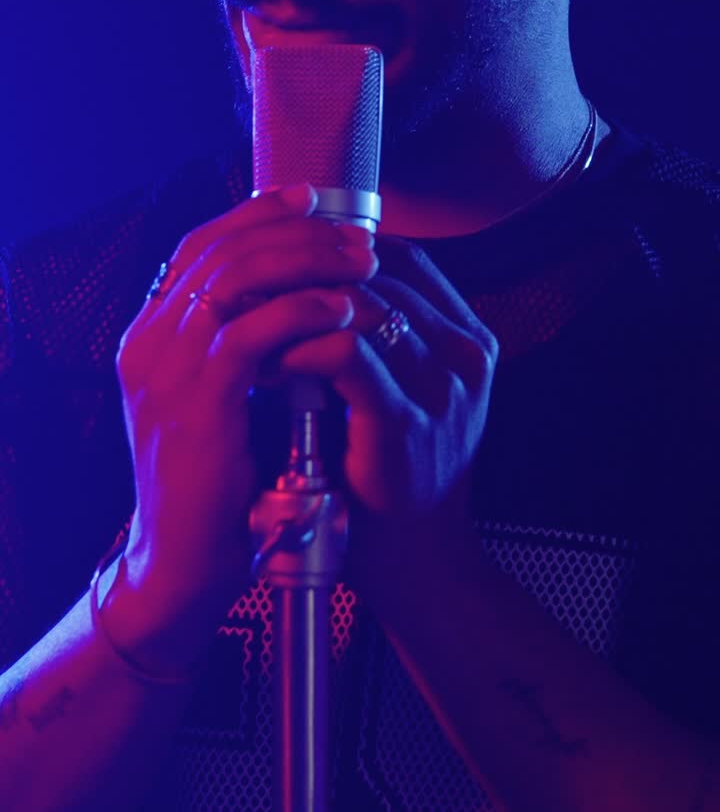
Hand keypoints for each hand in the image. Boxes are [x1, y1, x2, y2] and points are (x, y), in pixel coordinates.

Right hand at [114, 184, 377, 633]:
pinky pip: (252, 335)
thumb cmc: (217, 485)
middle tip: (358, 236)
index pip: (200, 246)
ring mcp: (164, 370)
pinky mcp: (196, 403)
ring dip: (308, 261)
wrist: (182, 565)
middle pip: (223, 250)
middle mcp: (147, 342)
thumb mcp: (219, 401)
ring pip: (237, 279)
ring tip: (363, 262)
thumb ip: (240, 345)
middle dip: (298, 231)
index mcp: (151, 335)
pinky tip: (344, 312)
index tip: (313, 199)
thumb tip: (297, 291)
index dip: (257, 215)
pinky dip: (303, 314)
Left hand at [275, 237, 497, 590]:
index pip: (400, 257)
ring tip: (250, 321)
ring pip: (360, 305)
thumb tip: (310, 277)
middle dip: (307, 272)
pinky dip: (297, 350)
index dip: (336, 248)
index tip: (281, 261)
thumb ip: (376, 338)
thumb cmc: (391, 474)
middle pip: (379, 272)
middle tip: (248, 281)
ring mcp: (444, 388)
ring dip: (295, 308)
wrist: (414, 562)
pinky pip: (345, 356)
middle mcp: (466, 354)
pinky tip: (263, 365)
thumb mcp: (399, 391)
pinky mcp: (409, 422)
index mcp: (468, 338)